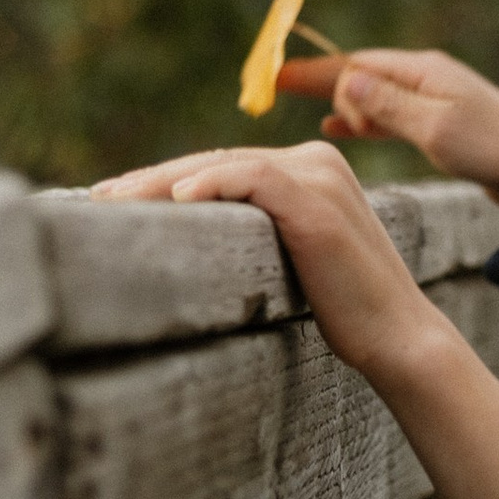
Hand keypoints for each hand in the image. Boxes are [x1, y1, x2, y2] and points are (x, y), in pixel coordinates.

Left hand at [88, 134, 498, 498]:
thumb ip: (257, 234)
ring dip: (162, 182)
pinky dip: (210, 184)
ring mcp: (319, 177)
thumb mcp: (293, 262)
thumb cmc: (346, 313)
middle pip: (216, 160)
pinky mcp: (317, 201)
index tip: (118, 200)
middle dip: (153, 179)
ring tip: (115, 201)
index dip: (167, 179)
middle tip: (99, 198)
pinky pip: (252, 178)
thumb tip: (192, 240)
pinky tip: (174, 201)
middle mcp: (317, 161)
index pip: (225, 165)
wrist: (399, 338)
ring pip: (223, 164)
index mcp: (312, 170)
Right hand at [274, 49, 498, 230]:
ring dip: (340, 102)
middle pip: (362, 74)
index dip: (315, 71)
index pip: (357, 64)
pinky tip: (339, 129)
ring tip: (303, 107)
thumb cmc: (490, 149)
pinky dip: (361, 120)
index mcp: (422, 72)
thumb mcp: (434, 129)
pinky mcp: (440, 123)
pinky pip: (388, 115)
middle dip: (322, 82)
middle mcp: (426, 78)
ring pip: (374, 95)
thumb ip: (389, 106)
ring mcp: (434, 99)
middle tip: (281, 87)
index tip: (277, 76)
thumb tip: (347, 77)